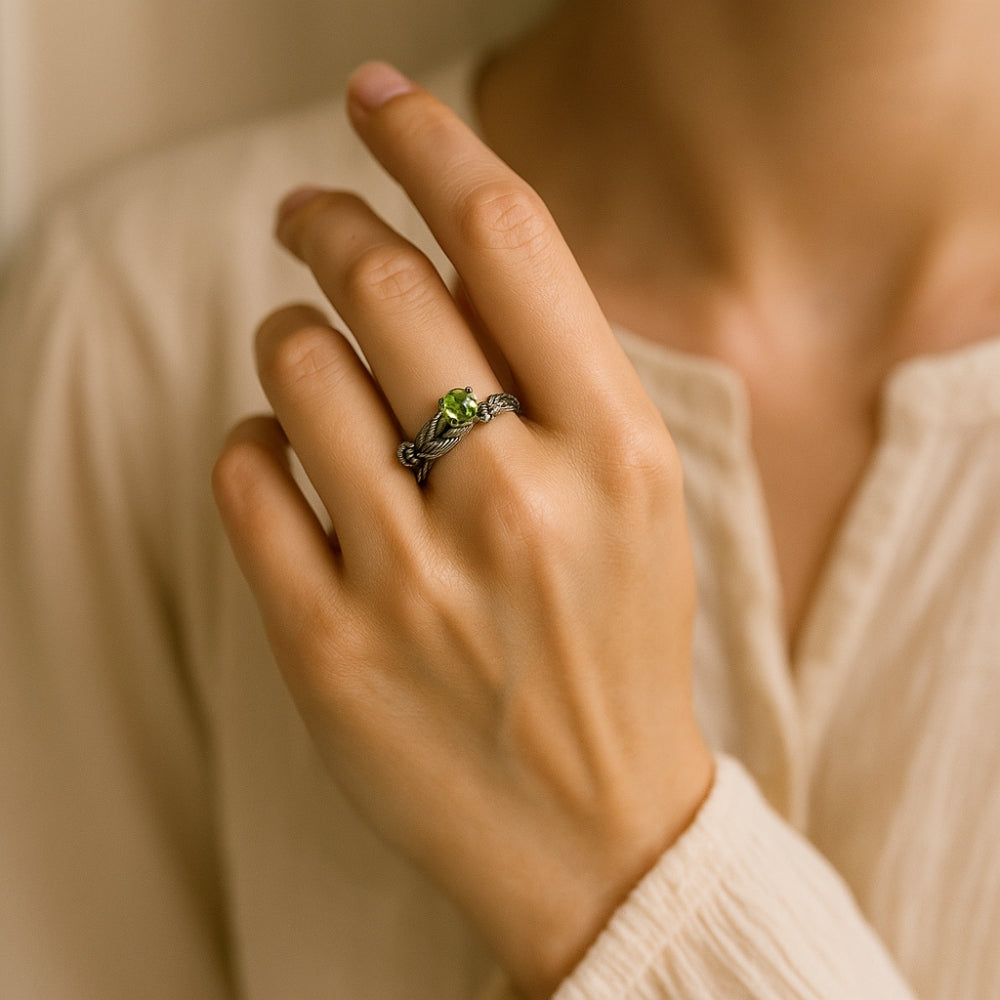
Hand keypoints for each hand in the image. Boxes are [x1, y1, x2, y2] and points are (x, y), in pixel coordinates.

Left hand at [213, 62, 713, 998]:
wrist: (598, 832)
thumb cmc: (618, 651)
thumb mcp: (637, 501)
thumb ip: (556, 377)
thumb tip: (440, 257)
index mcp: (616, 450)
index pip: (505, 236)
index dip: (429, 140)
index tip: (376, 98)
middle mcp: (517, 500)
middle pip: (382, 282)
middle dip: (328, 222)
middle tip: (308, 215)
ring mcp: (415, 577)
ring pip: (294, 368)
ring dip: (288, 337)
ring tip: (309, 361)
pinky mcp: (327, 645)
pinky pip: (245, 473)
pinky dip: (253, 441)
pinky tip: (290, 463)